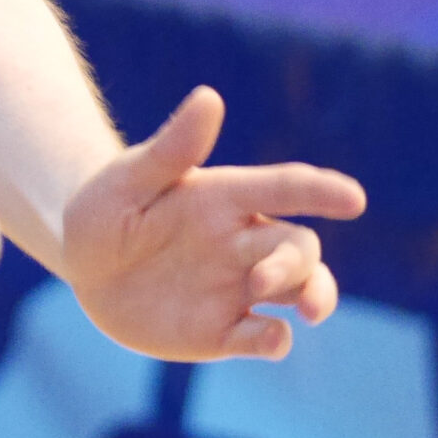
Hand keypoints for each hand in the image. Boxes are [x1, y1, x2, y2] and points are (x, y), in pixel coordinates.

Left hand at [61, 87, 364, 361]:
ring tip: (310, 312)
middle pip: (299, 247)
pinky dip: (275, 340)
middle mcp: (242, 243)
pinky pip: (262, 336)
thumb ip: (172, 148)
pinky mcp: (222, 330)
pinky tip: (273, 341)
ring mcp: (237, 287)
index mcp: (224, 198)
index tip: (354, 199)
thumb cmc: (105, 210)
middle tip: (263, 282)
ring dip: (314, 296)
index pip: (283, 188)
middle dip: (299, 264)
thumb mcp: (129, 180)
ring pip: (300, 289)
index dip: (320, 191)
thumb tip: (209, 97)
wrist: (82, 266)